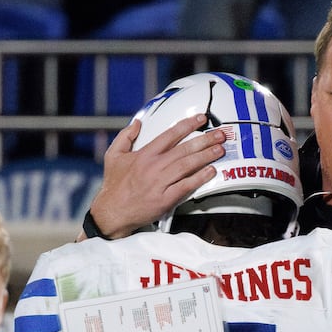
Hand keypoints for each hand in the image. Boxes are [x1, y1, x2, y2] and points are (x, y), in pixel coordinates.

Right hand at [88, 114, 227, 239]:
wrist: (112, 212)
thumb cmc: (114, 186)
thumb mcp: (113, 156)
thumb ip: (125, 136)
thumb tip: (137, 123)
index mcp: (144, 155)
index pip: (170, 135)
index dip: (188, 125)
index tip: (200, 119)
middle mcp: (153, 166)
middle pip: (184, 149)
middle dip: (204, 140)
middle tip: (219, 135)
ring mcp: (160, 183)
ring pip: (187, 165)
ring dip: (206, 156)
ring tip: (219, 150)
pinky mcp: (165, 199)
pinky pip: (186, 186)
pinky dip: (199, 178)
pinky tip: (210, 172)